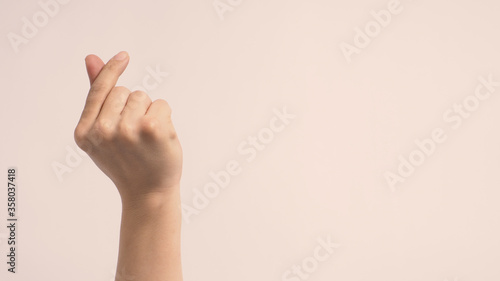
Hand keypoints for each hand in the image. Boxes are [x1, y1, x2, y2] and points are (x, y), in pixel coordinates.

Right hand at [74, 51, 181, 203]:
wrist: (148, 193)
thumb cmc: (128, 162)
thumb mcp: (103, 133)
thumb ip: (98, 96)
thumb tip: (91, 58)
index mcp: (85, 132)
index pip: (98, 90)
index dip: (111, 70)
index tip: (124, 56)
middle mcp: (102, 130)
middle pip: (124, 91)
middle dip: (133, 106)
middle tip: (136, 136)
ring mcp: (127, 130)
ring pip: (143, 97)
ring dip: (149, 112)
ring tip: (147, 139)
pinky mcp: (152, 128)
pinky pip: (161, 104)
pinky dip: (166, 117)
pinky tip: (161, 139)